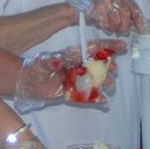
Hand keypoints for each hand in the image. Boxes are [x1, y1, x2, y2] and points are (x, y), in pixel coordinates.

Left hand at [13, 38, 128, 111]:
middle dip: (109, 66)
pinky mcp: (73, 93)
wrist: (27, 82)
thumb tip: (63, 59)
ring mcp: (76, 80)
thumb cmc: (36, 67)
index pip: (93, 48)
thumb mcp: (44, 61)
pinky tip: (105, 103)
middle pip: (98, 65)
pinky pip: (87, 97)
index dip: (108, 46)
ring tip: (111, 85)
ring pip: (95, 81)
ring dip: (105, 83)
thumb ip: (54, 60)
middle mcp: (78, 67)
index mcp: (74, 56)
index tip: (122, 45)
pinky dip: (97, 100)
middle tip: (116, 69)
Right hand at [68, 0, 143, 34]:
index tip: (141, 29)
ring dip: (112, 28)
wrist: (79, 9)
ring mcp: (104, 0)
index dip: (138, 19)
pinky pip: (105, 24)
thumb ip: (127, 14)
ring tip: (107, 26)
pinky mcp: (96, 8)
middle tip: (119, 31)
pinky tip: (101, 24)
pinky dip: (104, 27)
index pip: (134, 7)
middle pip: (126, 15)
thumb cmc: (100, 10)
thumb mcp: (115, 9)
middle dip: (124, 27)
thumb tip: (140, 25)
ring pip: (116, 21)